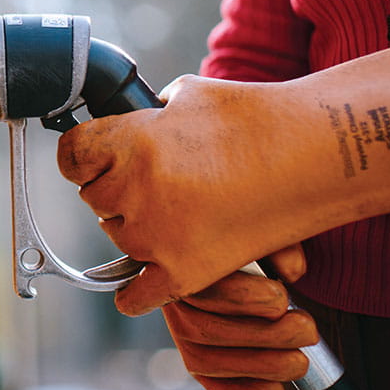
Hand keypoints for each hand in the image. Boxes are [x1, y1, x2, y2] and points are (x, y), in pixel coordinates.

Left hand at [59, 73, 329, 314]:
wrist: (318, 153)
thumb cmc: (259, 117)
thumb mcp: (189, 95)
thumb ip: (148, 113)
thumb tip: (130, 120)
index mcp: (129, 142)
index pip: (71, 156)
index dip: (84, 156)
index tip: (93, 159)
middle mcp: (134, 190)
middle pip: (96, 199)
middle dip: (119, 190)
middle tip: (157, 181)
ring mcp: (156, 236)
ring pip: (119, 238)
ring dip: (138, 227)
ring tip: (183, 210)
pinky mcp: (184, 272)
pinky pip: (137, 295)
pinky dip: (137, 292)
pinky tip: (142, 281)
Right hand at [164, 245, 315, 389]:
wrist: (236, 264)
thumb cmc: (250, 249)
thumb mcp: (262, 234)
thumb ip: (277, 244)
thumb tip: (291, 272)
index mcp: (183, 267)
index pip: (204, 289)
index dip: (245, 299)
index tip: (282, 297)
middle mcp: (175, 306)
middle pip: (208, 331)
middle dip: (266, 335)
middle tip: (306, 328)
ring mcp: (183, 338)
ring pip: (210, 362)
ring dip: (262, 366)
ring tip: (299, 360)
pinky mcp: (197, 364)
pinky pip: (214, 387)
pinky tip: (276, 388)